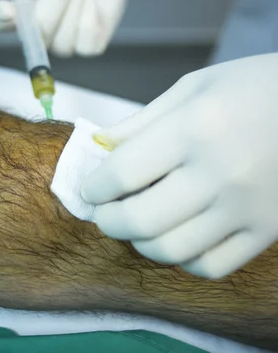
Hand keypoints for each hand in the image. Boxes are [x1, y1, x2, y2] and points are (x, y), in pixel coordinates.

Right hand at [0, 0, 136, 56]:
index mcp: (19, 10)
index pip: (1, 22)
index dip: (1, 18)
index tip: (6, 8)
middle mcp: (40, 32)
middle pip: (36, 37)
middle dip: (48, 13)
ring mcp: (65, 41)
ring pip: (62, 44)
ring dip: (72, 11)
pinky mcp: (91, 44)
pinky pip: (86, 47)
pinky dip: (88, 23)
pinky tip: (91, 1)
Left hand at [81, 54, 277, 278]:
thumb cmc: (254, 87)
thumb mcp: (195, 87)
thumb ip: (143, 121)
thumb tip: (101, 150)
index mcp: (196, 128)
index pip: (123, 172)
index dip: (96, 186)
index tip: (91, 188)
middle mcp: (220, 173)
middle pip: (141, 220)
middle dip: (109, 221)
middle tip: (105, 213)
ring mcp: (246, 208)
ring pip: (172, 250)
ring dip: (140, 243)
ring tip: (137, 225)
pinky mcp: (266, 231)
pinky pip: (211, 266)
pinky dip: (183, 259)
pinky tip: (178, 237)